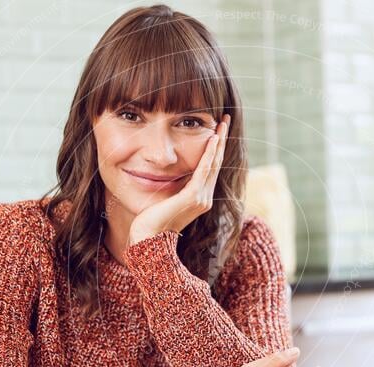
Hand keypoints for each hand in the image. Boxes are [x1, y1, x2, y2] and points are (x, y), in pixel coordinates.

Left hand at [128, 113, 230, 244]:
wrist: (148, 240)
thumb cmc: (150, 222)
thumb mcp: (164, 199)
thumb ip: (171, 186)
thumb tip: (168, 172)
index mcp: (199, 198)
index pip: (211, 167)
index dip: (216, 148)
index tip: (218, 130)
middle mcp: (204, 198)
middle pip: (217, 162)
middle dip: (222, 139)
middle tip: (225, 119)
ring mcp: (201, 198)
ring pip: (213, 164)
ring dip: (218, 141)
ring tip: (222, 123)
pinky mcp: (192, 198)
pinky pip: (204, 171)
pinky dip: (209, 154)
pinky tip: (212, 139)